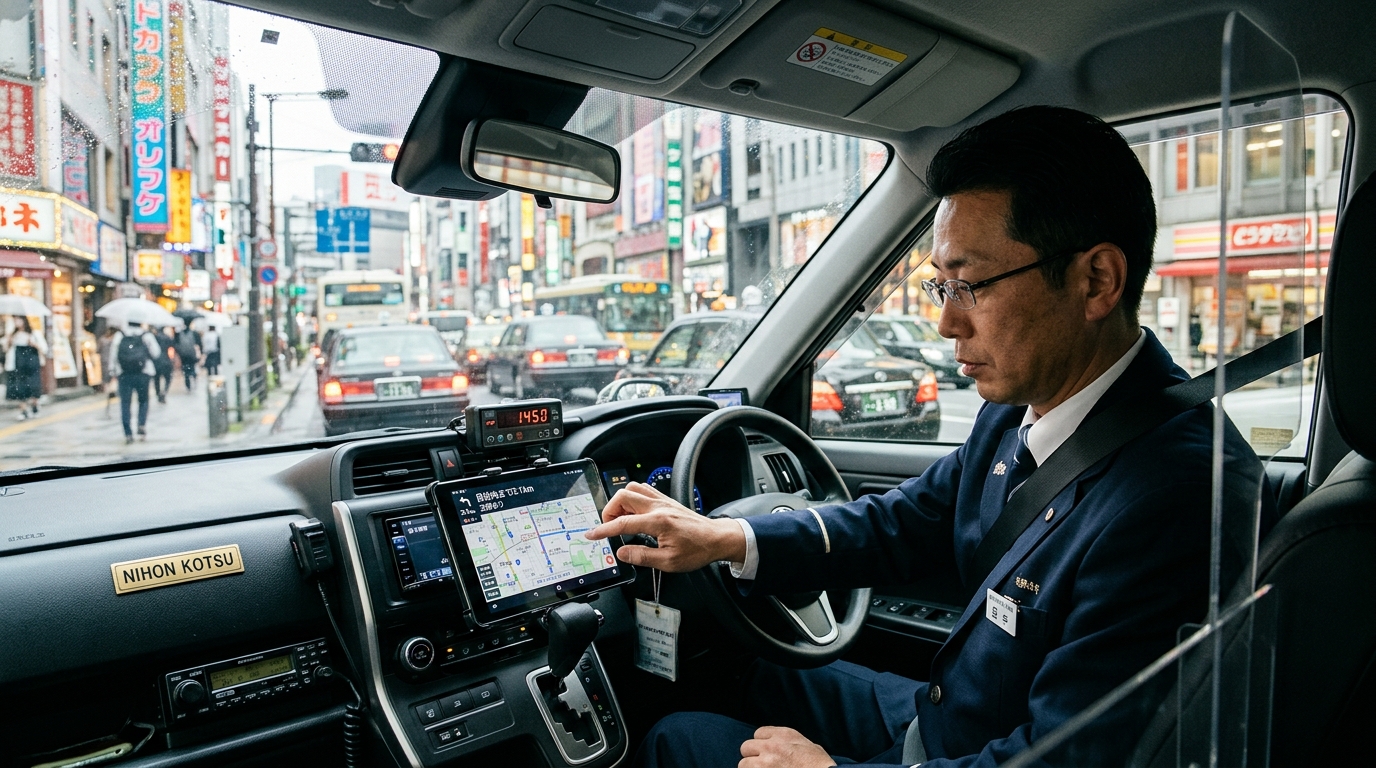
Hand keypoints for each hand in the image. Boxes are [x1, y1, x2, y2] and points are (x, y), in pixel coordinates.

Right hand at [584, 482, 744, 571]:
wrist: (717, 539)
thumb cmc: (697, 550)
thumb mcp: (668, 562)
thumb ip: (642, 556)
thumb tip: (622, 553)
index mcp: (658, 522)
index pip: (622, 523)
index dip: (603, 529)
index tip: (592, 534)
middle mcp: (658, 507)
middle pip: (623, 496)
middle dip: (609, 511)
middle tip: (609, 527)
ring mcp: (663, 501)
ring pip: (633, 488)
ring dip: (621, 502)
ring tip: (621, 520)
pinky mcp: (666, 500)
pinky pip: (644, 490)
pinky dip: (633, 498)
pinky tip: (634, 513)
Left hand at [740, 726, 835, 767]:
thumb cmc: (822, 767)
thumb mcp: (811, 746)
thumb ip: (794, 743)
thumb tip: (789, 746)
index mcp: (784, 735)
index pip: (758, 733)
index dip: (762, 745)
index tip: (766, 753)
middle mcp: (771, 747)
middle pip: (746, 747)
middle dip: (752, 757)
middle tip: (762, 766)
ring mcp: (765, 764)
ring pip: (743, 764)